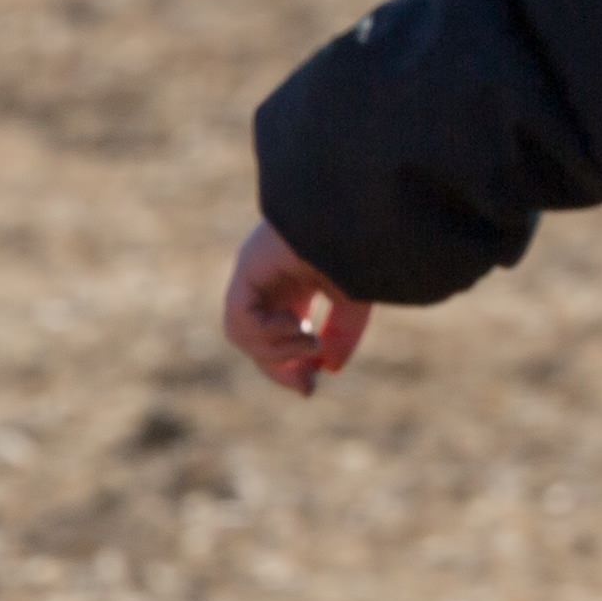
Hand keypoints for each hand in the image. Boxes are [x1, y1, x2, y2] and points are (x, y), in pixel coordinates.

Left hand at [222, 221, 371, 396]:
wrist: (354, 212)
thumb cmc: (360, 246)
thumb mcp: (355, 301)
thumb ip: (340, 335)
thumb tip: (327, 369)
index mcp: (291, 287)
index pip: (275, 336)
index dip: (289, 366)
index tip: (311, 388)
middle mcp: (266, 283)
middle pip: (254, 342)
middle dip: (279, 367)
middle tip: (307, 386)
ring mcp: (253, 277)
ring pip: (242, 336)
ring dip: (277, 350)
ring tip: (308, 338)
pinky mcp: (246, 272)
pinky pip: (241, 320)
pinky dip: (269, 333)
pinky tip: (296, 322)